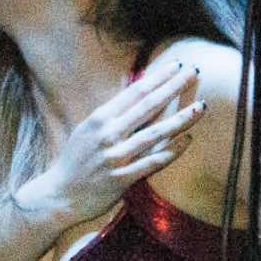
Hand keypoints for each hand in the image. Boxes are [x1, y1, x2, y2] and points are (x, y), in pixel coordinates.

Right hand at [37, 60, 203, 225]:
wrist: (59, 195)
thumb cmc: (77, 160)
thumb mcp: (88, 129)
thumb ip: (113, 113)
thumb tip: (135, 89)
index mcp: (100, 118)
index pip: (134, 92)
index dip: (158, 77)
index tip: (177, 65)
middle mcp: (107, 134)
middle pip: (147, 106)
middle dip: (173, 87)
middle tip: (194, 72)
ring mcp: (115, 157)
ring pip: (154, 133)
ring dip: (180, 119)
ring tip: (201, 106)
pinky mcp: (120, 179)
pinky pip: (151, 162)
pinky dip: (171, 151)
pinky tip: (188, 140)